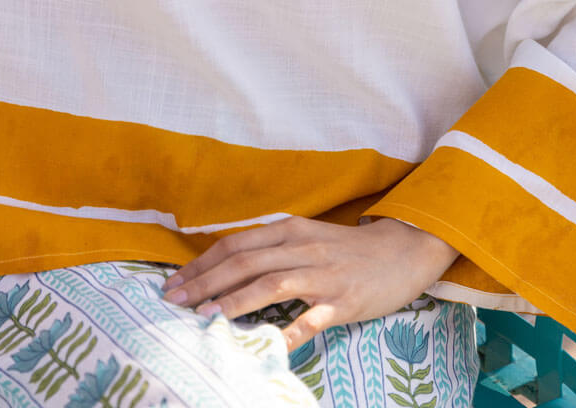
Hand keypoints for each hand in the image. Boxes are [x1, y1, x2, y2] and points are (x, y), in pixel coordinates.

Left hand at [160, 217, 458, 350]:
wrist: (402, 251)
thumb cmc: (348, 249)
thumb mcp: (307, 238)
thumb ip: (273, 248)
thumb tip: (228, 268)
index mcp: (291, 230)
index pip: (236, 243)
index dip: (202, 263)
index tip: (174, 282)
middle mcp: (303, 248)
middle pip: (245, 261)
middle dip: (205, 282)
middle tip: (173, 301)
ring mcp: (323, 274)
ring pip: (271, 283)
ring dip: (234, 300)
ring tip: (204, 315)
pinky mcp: (343, 300)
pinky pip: (310, 318)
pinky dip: (285, 332)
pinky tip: (264, 345)